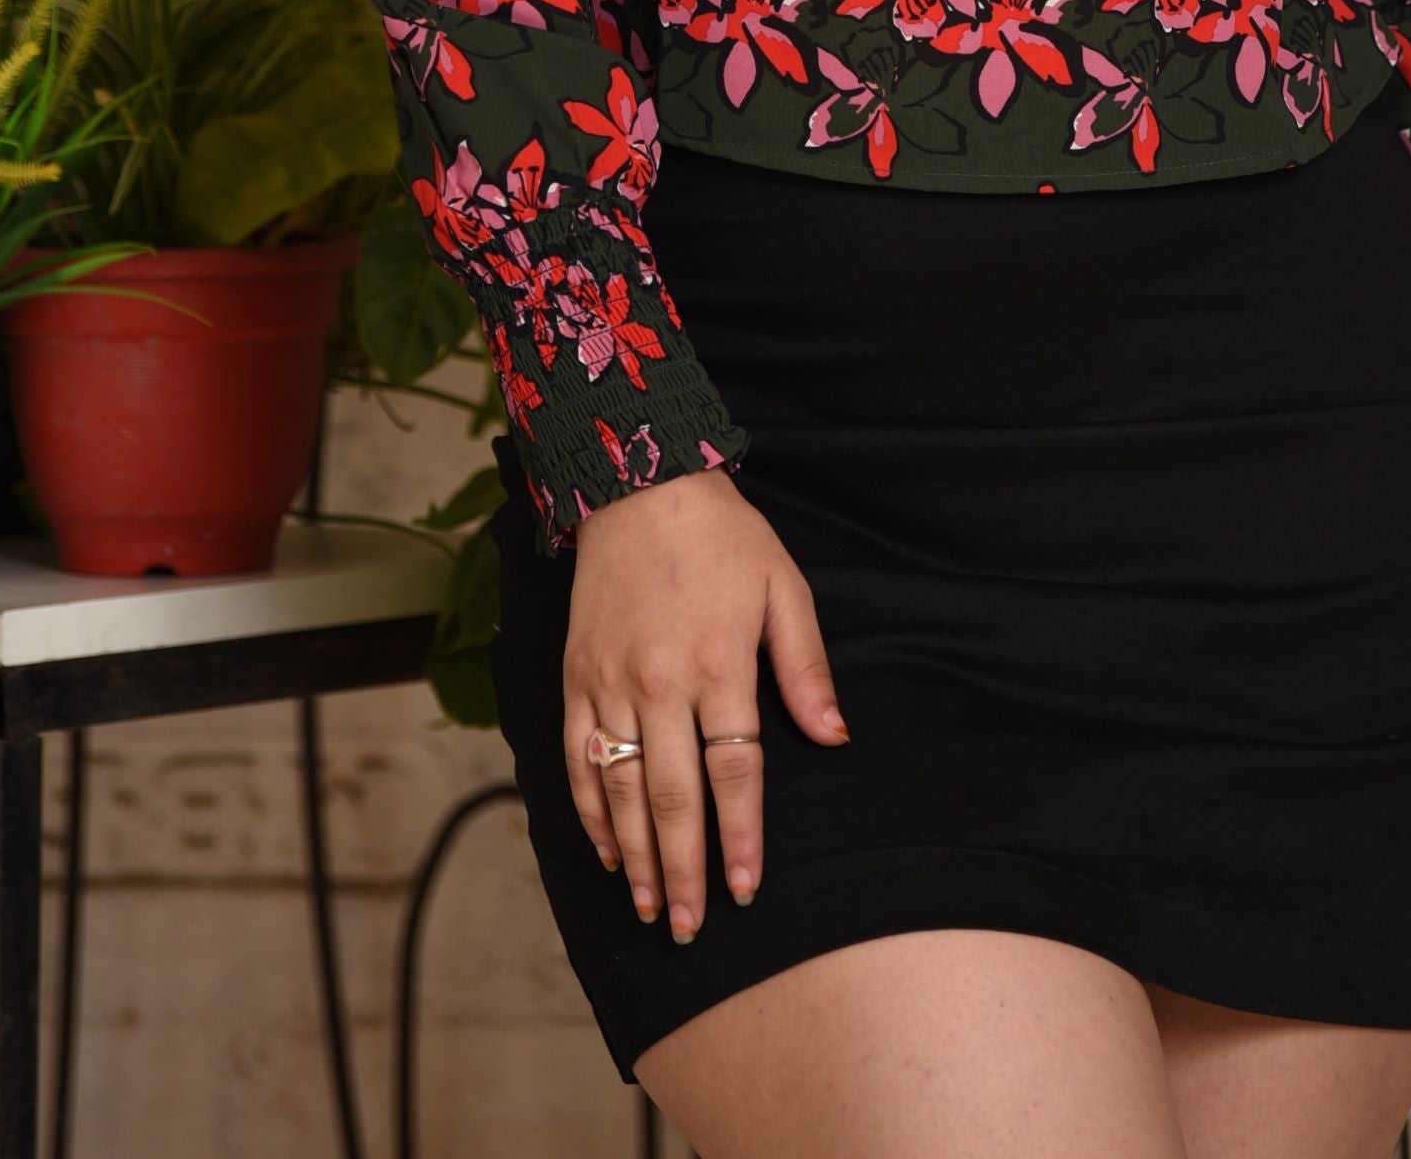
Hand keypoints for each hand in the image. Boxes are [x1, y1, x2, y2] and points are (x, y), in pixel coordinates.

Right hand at [561, 468, 848, 944]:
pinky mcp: (576, 676)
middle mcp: (660, 682)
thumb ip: (806, 668)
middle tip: (688, 926)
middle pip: (672, 795)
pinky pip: (577, 757)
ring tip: (647, 906)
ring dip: (634, 854)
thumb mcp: (784, 588)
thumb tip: (835, 737)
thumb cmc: (724, 538)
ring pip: (619, 788)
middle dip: (682, 868)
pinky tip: (604, 849)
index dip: (739, 835)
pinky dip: (587, 810)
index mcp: (719, 664)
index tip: (744, 888)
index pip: (733, 770)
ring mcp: (610, 682)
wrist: (637, 484)